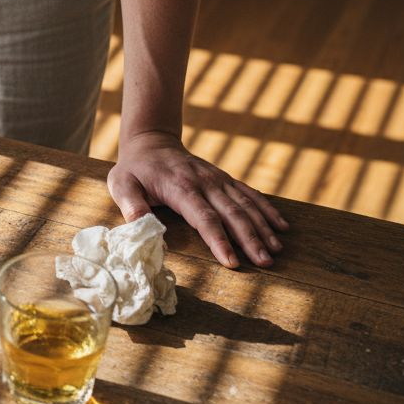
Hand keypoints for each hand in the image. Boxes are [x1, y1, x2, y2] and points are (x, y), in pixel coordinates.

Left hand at [108, 131, 288, 268]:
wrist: (152, 141)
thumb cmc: (135, 169)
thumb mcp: (122, 184)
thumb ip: (131, 205)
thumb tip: (140, 228)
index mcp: (181, 187)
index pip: (204, 218)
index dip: (219, 240)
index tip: (232, 262)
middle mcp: (205, 182)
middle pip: (232, 213)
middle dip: (250, 239)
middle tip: (265, 262)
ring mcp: (218, 179)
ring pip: (245, 204)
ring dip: (262, 227)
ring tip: (276, 250)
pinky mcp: (225, 179)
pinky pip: (250, 193)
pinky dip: (267, 209)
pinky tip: (281, 226)